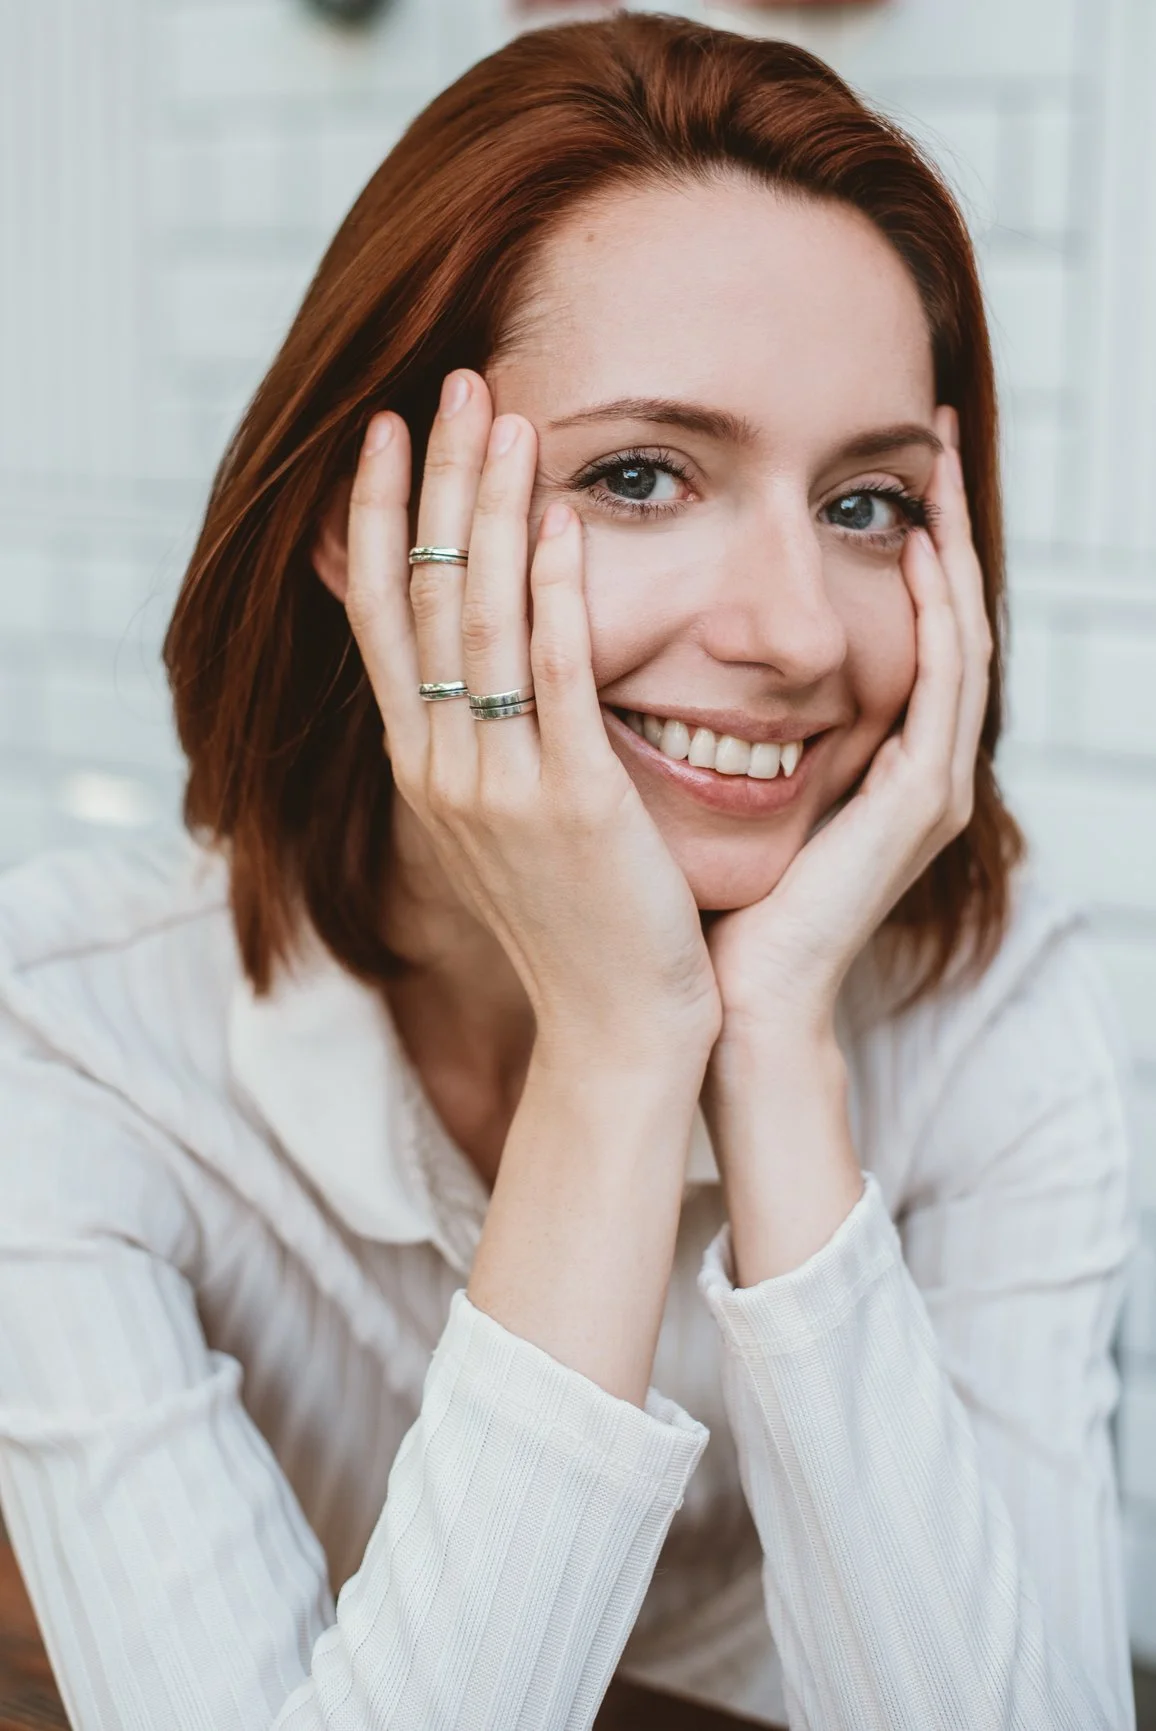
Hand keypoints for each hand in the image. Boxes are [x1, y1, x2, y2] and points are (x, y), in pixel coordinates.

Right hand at [341, 369, 720, 1063]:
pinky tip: (563, 520)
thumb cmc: (575, 925)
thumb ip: (485, 742)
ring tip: (502, 413)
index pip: (385, 619)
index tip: (389, 433)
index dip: (382, 519)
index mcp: (426, 768)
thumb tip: (483, 670)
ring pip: (480, 619)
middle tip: (452, 382)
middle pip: (425, 596)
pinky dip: (555, 594)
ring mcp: (500, 785)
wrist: (613, 1029)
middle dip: (436, 480)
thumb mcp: (506, 826)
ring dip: (490, 508)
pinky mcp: (572, 802)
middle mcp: (443, 767)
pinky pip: (557, 679)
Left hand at [705, 405, 992, 1044]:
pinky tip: (922, 550)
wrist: (715, 1001)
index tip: (871, 466)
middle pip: (943, 619)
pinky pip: (945, 689)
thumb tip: (628, 632)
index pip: (896, 628)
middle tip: (929, 435)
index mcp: (862, 761)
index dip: (891, 548)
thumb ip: (697, 709)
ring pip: (960, 640)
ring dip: (953, 549)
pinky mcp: (918, 807)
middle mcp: (907, 766)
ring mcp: (924, 786)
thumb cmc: (691, 895)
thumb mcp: (697, 777)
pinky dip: (941, 616)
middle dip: (939, 526)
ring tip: (937, 465)